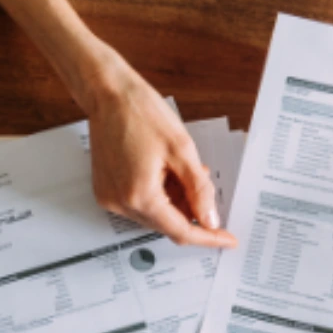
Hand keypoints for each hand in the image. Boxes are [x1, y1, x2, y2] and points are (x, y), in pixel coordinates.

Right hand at [86, 72, 234, 249]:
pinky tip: (165, 172)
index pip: (180, 231)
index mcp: (140, 195)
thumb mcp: (182, 149)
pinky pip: (138, 204)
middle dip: (191, 212)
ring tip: (183, 170)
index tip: (227, 239)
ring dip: (174, 202)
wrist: (109, 93)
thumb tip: (209, 219)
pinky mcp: (105, 190)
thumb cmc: (140, 112)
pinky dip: (157, 195)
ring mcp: (110, 198)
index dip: (207, 237)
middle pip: (166, 225)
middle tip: (205, 184)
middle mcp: (120, 202)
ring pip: (153, 215)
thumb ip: (199, 189)